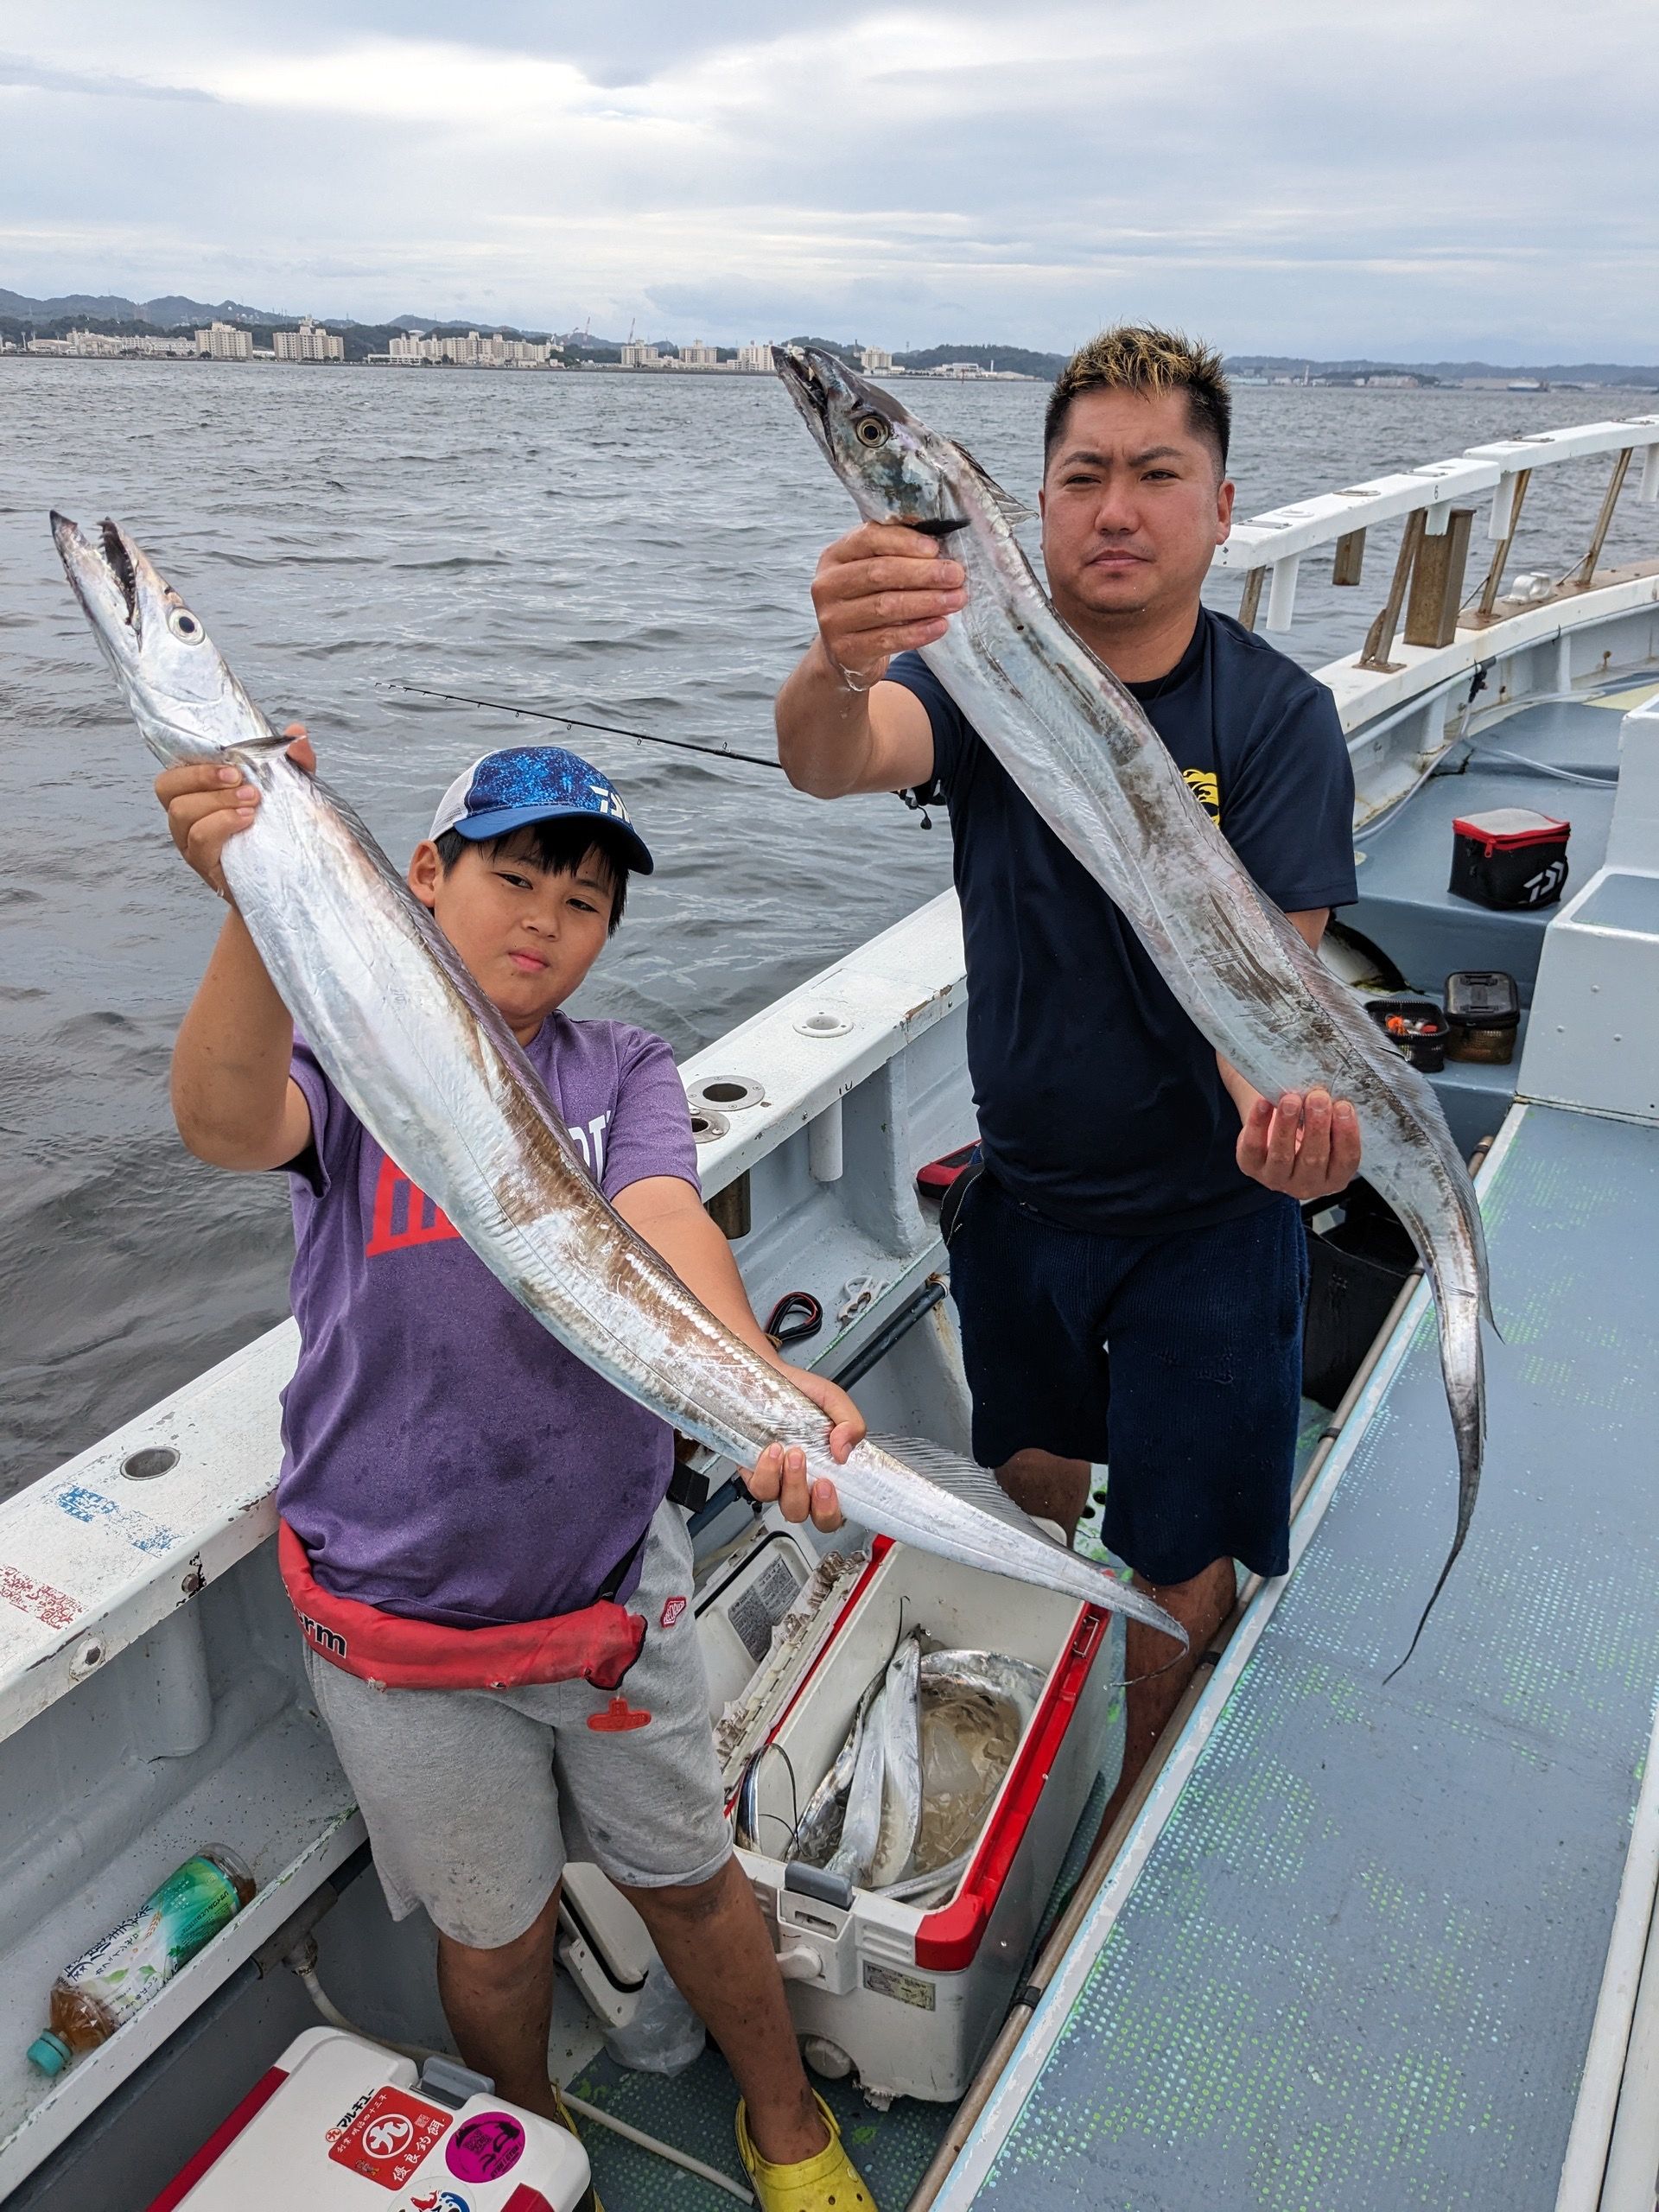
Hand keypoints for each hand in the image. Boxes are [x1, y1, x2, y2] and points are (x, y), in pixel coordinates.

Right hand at [153, 723, 314, 896]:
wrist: (288, 882)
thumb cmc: (279, 832)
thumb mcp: (290, 793)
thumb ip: (294, 763)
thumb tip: (297, 732)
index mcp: (198, 793)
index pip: (175, 769)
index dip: (194, 761)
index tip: (231, 760)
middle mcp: (187, 816)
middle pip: (168, 787)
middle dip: (202, 777)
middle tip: (240, 779)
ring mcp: (191, 842)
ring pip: (182, 813)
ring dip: (216, 801)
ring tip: (251, 803)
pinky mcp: (204, 865)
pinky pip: (199, 840)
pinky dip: (221, 824)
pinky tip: (246, 821)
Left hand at [741, 1365, 864, 1531]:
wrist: (767, 1376)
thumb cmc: (801, 1393)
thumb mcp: (834, 1400)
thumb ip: (850, 1422)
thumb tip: (845, 1451)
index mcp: (826, 1471)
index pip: (833, 1511)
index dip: (832, 1511)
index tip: (832, 1487)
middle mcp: (800, 1481)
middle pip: (807, 1515)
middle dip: (816, 1505)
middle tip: (820, 1479)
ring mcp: (776, 1478)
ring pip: (781, 1504)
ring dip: (791, 1483)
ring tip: (794, 1453)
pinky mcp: (753, 1470)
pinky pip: (758, 1487)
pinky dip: (767, 1472)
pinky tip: (772, 1450)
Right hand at [810, 521, 966, 691]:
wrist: (844, 653)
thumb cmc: (866, 603)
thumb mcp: (871, 573)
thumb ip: (895, 555)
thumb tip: (939, 547)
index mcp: (834, 556)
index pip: (868, 538)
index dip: (903, 541)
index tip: (935, 548)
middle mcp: (827, 586)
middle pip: (879, 573)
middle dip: (923, 573)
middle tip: (956, 575)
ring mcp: (832, 620)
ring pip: (885, 607)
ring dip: (927, 602)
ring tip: (956, 599)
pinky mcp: (845, 650)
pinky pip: (887, 639)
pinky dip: (918, 632)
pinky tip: (940, 625)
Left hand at [1236, 1087, 1360, 1199]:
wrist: (1274, 1129)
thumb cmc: (1308, 1128)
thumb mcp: (1326, 1128)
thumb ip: (1332, 1119)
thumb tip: (1331, 1097)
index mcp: (1334, 1178)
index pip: (1346, 1161)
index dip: (1347, 1134)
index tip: (1344, 1106)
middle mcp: (1307, 1186)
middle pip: (1314, 1159)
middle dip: (1317, 1126)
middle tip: (1318, 1098)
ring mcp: (1277, 1180)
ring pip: (1282, 1156)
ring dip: (1287, 1125)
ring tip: (1291, 1099)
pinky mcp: (1251, 1167)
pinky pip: (1253, 1147)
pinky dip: (1258, 1123)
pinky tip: (1263, 1103)